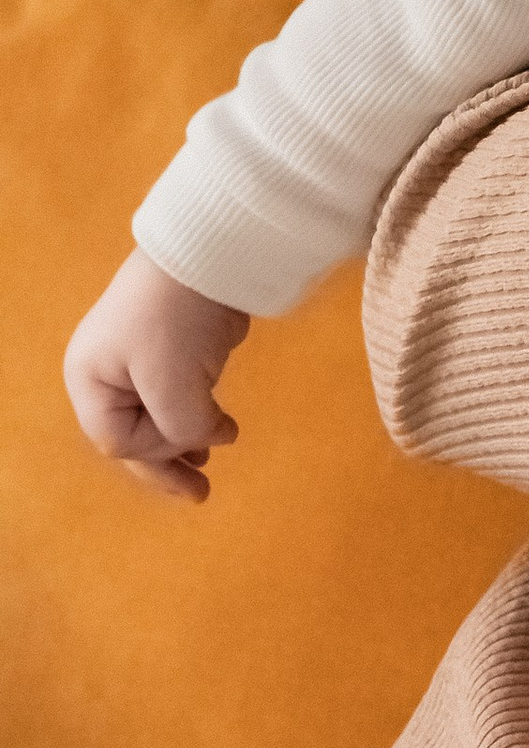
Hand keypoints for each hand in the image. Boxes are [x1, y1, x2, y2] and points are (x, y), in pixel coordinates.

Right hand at [63, 250, 251, 504]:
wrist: (207, 253)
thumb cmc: (176, 320)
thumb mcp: (172, 384)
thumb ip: (179, 429)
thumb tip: (200, 443)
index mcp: (90, 379)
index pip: (117, 439)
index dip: (156, 452)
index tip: (193, 447)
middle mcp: (106, 373)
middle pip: (133, 434)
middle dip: (166, 465)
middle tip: (202, 495)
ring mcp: (138, 360)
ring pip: (158, 417)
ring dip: (185, 442)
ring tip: (209, 463)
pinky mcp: (171, 350)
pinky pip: (178, 396)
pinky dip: (196, 416)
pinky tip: (220, 431)